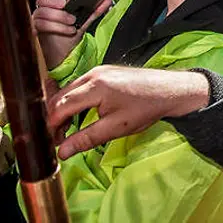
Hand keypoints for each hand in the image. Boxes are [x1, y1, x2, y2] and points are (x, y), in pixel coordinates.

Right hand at [33, 0, 111, 70]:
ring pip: (40, 17)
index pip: (43, 0)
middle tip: (73, 18)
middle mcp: (40, 15)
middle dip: (58, 13)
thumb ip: (94, 11)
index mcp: (50, 8)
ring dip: (58, 21)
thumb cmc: (68, 35)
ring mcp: (35, 25)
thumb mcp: (83, 22)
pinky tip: (68, 31)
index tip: (64, 3)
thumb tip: (107, 0)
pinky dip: (55, 28)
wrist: (63, 54)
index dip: (52, 0)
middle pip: (41, 7)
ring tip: (72, 26)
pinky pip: (38, 29)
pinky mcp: (35, 35)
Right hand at [49, 66, 211, 159]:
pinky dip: (75, 101)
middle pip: (61, 97)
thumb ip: (86, 139)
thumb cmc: (146, 108)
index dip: (51, 126)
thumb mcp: (115, 128)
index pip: (59, 106)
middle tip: (58, 139)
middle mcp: (94, 74)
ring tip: (68, 130)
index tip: (51, 142)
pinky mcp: (106, 71)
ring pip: (69, 91)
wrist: (171, 90)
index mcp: (95, 87)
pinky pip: (81, 86)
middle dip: (55, 118)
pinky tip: (80, 116)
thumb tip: (61, 153)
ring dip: (64, 110)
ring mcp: (100, 70)